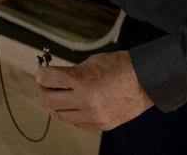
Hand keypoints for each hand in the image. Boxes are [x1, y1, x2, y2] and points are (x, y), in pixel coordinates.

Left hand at [34, 51, 152, 130]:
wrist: (145, 81)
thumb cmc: (120, 66)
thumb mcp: (92, 62)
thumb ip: (73, 72)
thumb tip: (56, 78)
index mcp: (81, 79)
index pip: (48, 79)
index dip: (41, 75)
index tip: (40, 73)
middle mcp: (85, 99)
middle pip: (49, 100)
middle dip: (42, 92)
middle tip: (43, 88)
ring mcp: (93, 115)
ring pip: (61, 116)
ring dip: (55, 106)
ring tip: (55, 99)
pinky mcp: (101, 124)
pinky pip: (77, 123)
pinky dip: (71, 115)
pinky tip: (72, 107)